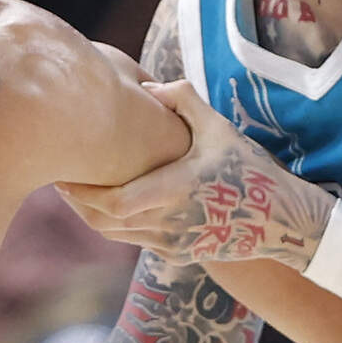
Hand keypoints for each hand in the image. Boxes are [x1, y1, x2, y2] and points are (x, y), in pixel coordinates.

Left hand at [61, 84, 332, 267]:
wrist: (283, 224)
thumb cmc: (252, 170)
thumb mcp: (220, 128)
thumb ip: (183, 99)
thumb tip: (147, 87)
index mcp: (178, 191)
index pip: (113, 202)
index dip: (81, 191)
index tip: (63, 170)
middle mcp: (172, 223)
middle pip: (103, 221)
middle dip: (78, 201)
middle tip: (58, 177)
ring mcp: (174, 244)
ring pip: (114, 234)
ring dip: (91, 213)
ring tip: (74, 189)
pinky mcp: (178, 255)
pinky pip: (133, 240)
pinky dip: (113, 223)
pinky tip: (104, 203)